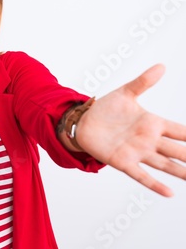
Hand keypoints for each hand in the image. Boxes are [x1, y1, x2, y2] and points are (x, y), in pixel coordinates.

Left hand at [76, 64, 185, 196]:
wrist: (83, 122)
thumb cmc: (105, 108)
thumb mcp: (125, 93)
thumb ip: (143, 82)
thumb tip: (162, 66)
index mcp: (153, 124)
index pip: (181, 131)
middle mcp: (149, 140)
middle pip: (178, 151)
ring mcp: (137, 152)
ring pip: (165, 164)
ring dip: (181, 172)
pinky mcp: (122, 162)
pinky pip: (141, 175)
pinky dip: (154, 184)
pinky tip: (170, 192)